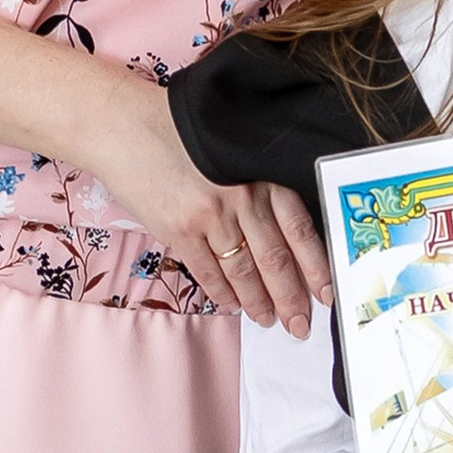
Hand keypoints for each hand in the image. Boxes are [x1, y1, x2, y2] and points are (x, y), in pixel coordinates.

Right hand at [86, 72, 331, 329]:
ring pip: (243, 270)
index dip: (315, 266)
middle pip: (275, 257)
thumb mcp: (233, 147)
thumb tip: (282, 229)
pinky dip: (222, 293)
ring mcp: (210, 215)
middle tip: (300, 325)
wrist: (125, 127)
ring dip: (258, 301)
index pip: (300, 228)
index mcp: (262, 173)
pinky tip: (233, 306)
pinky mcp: (179, 229)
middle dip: (290, 297)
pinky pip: (207, 271)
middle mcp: (242, 196)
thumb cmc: (181, 132)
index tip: (327, 293)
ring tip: (269, 321)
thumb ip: (259, 181)